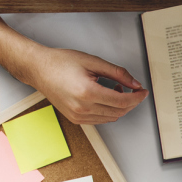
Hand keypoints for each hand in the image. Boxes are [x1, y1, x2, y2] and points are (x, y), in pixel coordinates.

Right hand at [16, 48, 147, 124]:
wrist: (38, 69)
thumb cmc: (61, 63)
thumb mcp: (93, 62)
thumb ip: (117, 73)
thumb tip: (134, 83)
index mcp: (87, 93)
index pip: (122, 101)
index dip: (137, 97)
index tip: (143, 91)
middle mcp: (82, 108)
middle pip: (119, 111)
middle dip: (131, 102)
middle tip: (133, 89)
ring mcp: (78, 116)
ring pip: (111, 118)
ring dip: (120, 106)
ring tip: (115, 89)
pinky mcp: (75, 119)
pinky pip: (100, 120)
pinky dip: (109, 111)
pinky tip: (106, 98)